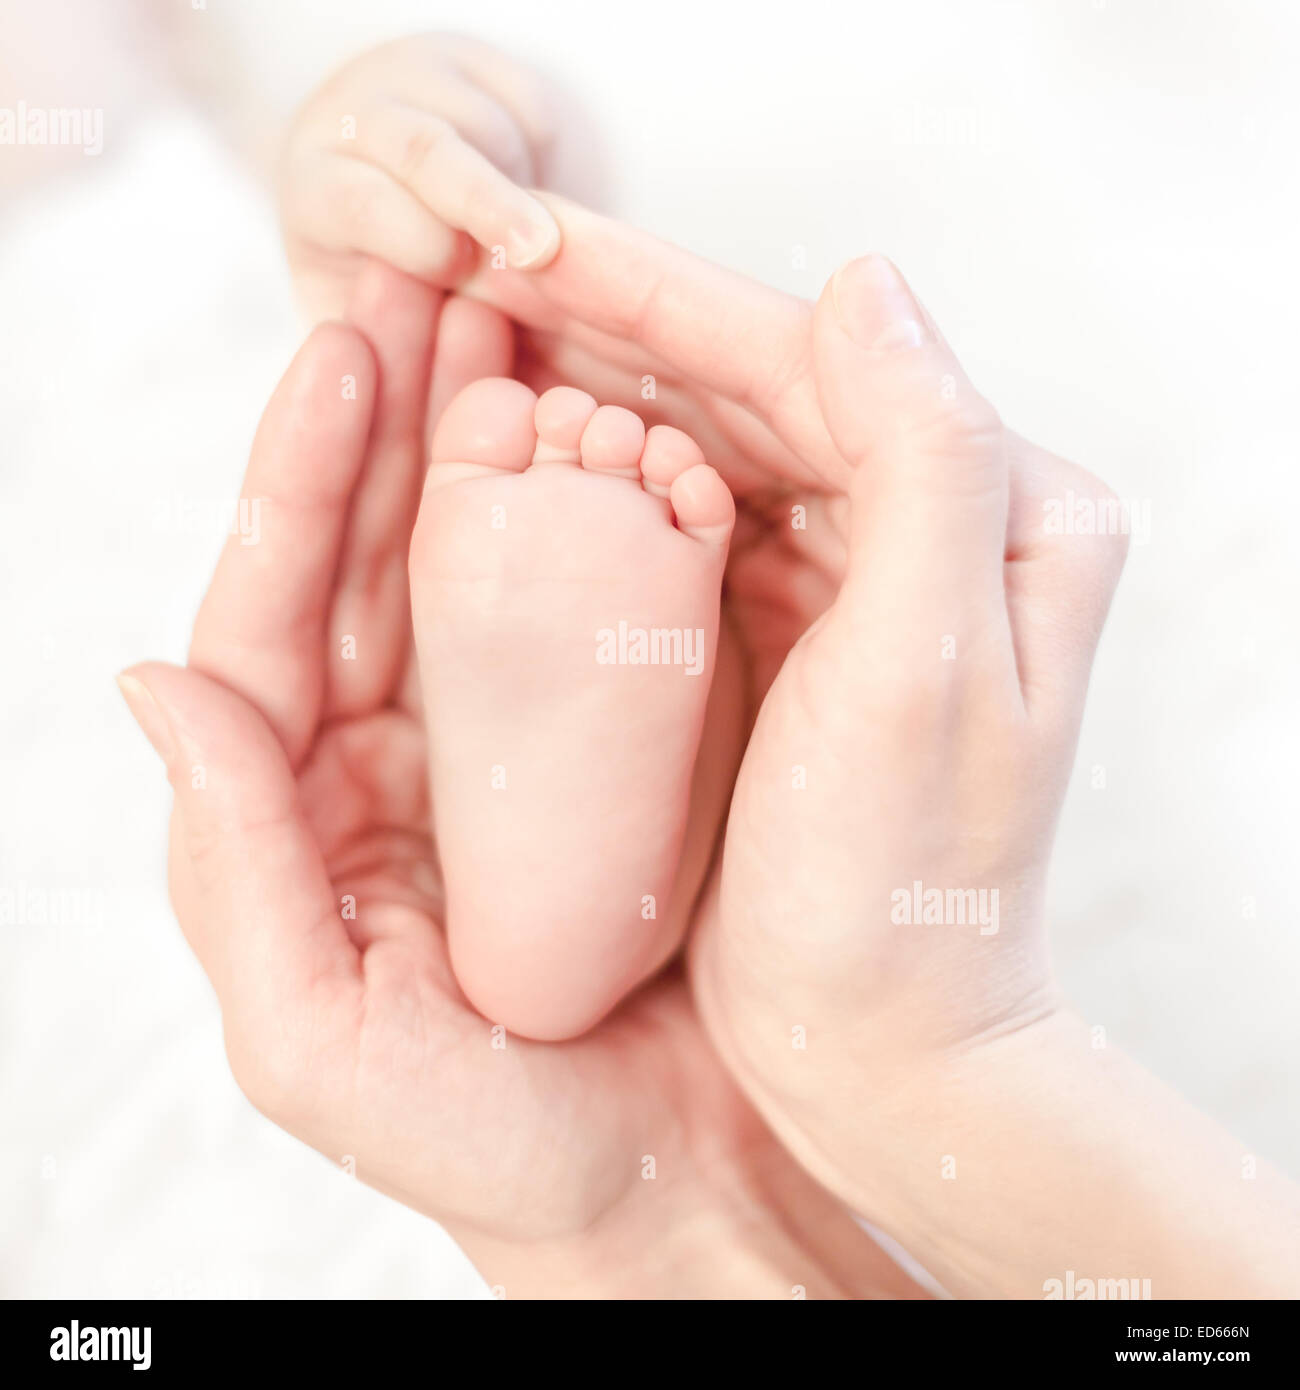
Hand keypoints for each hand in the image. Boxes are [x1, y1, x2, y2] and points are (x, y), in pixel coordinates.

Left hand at [118, 261, 922, 1298]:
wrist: (670, 1202)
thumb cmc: (500, 1153)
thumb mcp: (317, 1042)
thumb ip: (234, 869)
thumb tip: (159, 687)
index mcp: (314, 821)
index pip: (279, 621)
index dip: (300, 485)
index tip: (340, 357)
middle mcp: (402, 770)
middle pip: (382, 563)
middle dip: (398, 421)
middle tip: (430, 285)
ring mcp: (515, 756)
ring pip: (486, 569)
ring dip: (497, 445)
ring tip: (521, 326)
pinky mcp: (620, 761)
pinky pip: (599, 622)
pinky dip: (607, 527)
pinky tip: (627, 446)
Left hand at [280, 35, 563, 322]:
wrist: (384, 188)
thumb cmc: (379, 281)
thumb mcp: (364, 330)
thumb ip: (386, 348)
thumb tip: (436, 391)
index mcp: (317, 187)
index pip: (360, 204)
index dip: (416, 242)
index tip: (461, 273)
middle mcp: (356, 118)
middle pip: (425, 151)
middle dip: (487, 200)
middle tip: (541, 250)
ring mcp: (414, 78)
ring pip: (485, 126)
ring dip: (523, 190)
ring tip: (529, 248)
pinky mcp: (473, 61)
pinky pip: (528, 105)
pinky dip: (546, 157)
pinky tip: (531, 197)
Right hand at [454, 204, 1299, 1296]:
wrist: (883, 1036)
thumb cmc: (905, 887)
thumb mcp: (928, 676)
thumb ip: (929, 462)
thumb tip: (864, 283)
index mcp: (1005, 515)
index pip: (817, 362)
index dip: (667, 296)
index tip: (536, 243)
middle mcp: (946, 529)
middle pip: (763, 389)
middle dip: (623, 329)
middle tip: (483, 274)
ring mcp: (866, 578)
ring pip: (721, 444)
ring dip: (609, 391)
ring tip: (488, 341)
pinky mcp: (798, 634)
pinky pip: (695, 521)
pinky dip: (618, 478)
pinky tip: (537, 448)